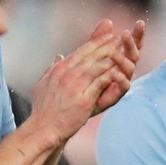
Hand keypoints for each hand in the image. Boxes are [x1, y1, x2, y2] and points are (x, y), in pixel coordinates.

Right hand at [29, 20, 136, 144]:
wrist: (43, 129)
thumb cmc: (43, 109)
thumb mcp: (42, 84)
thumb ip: (52, 69)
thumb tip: (59, 56)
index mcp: (59, 70)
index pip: (81, 51)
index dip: (96, 42)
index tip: (108, 35)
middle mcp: (66, 75)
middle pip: (91, 56)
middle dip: (107, 45)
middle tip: (120, 38)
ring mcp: (74, 87)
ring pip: (97, 66)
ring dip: (111, 58)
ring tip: (123, 51)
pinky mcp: (83, 100)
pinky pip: (100, 83)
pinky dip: (111, 75)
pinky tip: (120, 70)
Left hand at [92, 20, 144, 114]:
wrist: (73, 101)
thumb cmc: (85, 77)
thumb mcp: (90, 54)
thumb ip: (98, 39)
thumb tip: (107, 21)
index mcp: (120, 58)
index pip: (131, 44)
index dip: (137, 35)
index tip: (140, 23)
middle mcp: (123, 69)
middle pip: (134, 54)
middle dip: (132, 43)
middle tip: (126, 33)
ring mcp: (121, 82)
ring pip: (130, 68)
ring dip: (123, 59)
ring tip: (113, 52)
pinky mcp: (116, 94)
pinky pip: (123, 86)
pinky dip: (121, 79)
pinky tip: (115, 72)